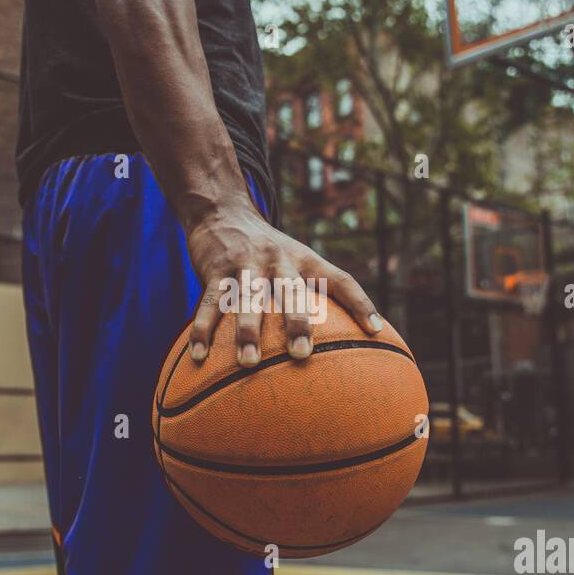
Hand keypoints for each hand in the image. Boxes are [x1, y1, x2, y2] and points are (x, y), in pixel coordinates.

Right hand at [184, 199, 382, 366]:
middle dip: (296, 322)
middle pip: (291, 291)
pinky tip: (198, 355)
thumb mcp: (297, 259)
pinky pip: (210, 303)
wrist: (222, 212)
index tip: (376, 331)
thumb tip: (352, 332)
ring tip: (248, 362)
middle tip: (301, 354)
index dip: (361, 303)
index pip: (340, 279)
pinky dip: (203, 329)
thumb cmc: (268, 250)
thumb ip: (316, 289)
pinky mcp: (215, 269)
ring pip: (248, 298)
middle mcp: (279, 260)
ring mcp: (246, 264)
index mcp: (305, 259)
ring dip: (247, 331)